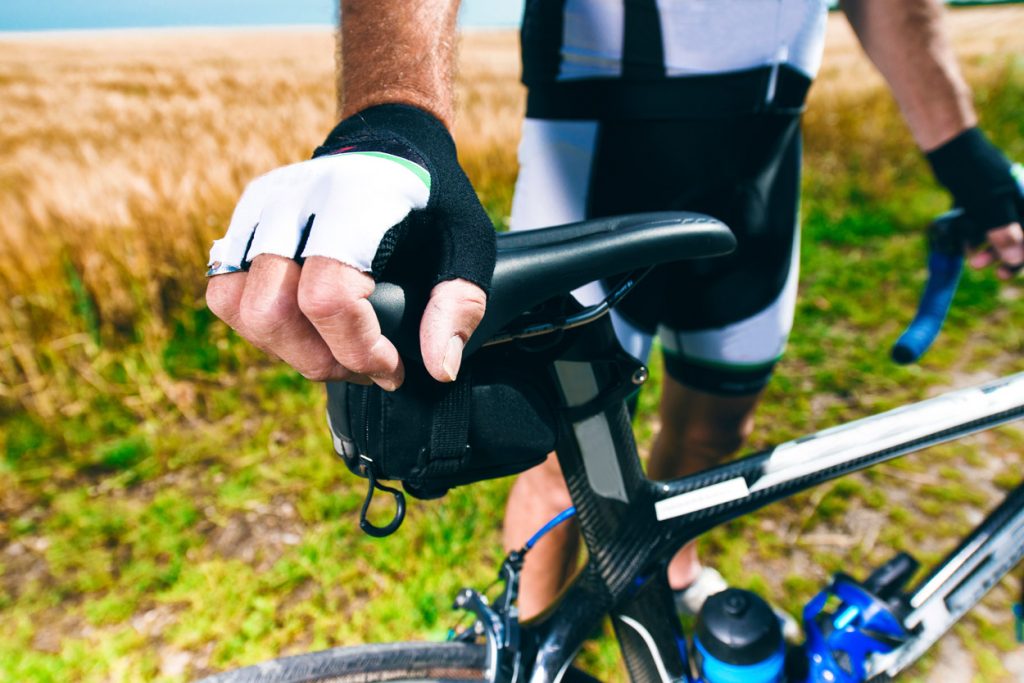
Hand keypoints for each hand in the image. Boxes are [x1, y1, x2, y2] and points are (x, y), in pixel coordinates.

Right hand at [205, 105, 495, 389]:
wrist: (390, 142)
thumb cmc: (432, 197)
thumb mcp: (469, 242)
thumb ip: (459, 304)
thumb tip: (439, 368)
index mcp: (351, 202)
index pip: (326, 297)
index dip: (356, 349)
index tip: (391, 367)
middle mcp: (291, 202)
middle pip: (270, 311)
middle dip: (320, 360)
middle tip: (365, 367)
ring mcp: (258, 211)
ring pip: (236, 306)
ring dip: (286, 350)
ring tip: (336, 353)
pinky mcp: (242, 224)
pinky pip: (226, 292)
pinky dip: (263, 327)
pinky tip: (309, 330)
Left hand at [926, 127, 1022, 279]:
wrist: (950, 147)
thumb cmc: (974, 174)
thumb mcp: (990, 207)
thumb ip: (1005, 233)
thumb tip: (1017, 258)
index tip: (1011, 272)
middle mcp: (1020, 196)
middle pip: (1021, 232)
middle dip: (1009, 254)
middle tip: (998, 275)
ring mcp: (1002, 197)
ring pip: (1001, 229)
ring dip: (991, 247)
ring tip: (974, 261)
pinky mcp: (983, 197)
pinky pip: (986, 221)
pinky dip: (978, 234)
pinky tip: (966, 244)